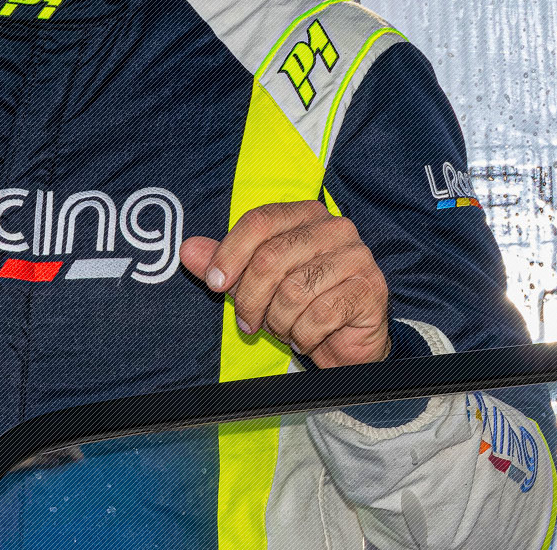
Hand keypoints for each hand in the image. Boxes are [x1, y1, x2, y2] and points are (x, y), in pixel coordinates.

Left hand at [179, 200, 389, 367]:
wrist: (348, 342)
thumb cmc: (302, 304)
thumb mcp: (256, 282)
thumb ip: (224, 263)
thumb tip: (187, 249)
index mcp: (305, 214)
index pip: (259, 221)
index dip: (230, 252)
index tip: (214, 284)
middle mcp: (334, 228)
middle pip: (271, 257)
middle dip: (251, 299)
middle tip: (248, 322)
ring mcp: (356, 257)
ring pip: (294, 291)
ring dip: (279, 321)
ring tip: (285, 327)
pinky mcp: (370, 289)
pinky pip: (320, 315)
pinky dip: (304, 334)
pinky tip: (307, 336)